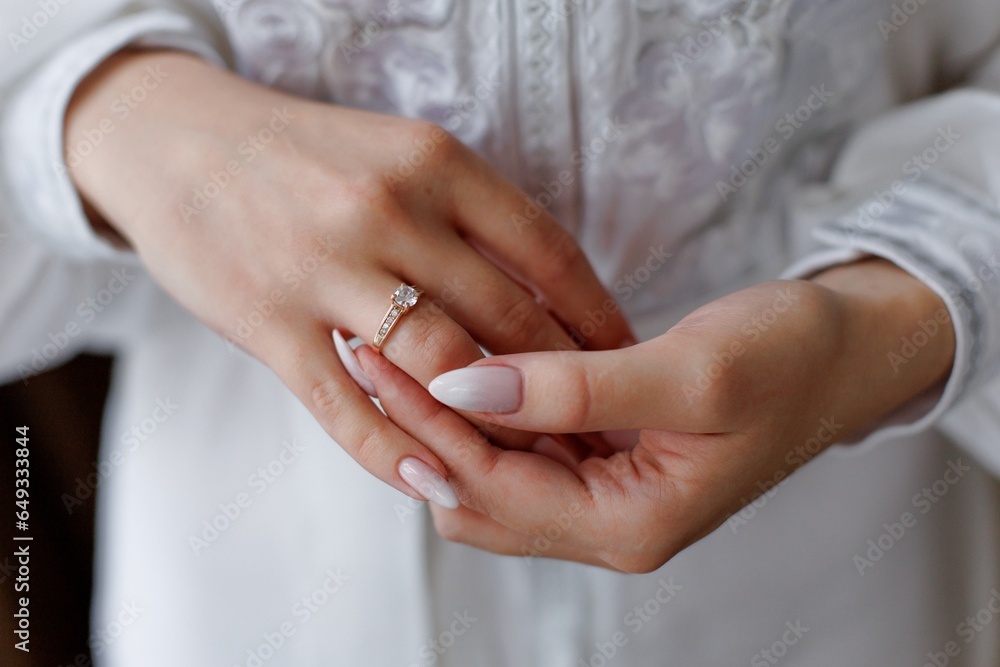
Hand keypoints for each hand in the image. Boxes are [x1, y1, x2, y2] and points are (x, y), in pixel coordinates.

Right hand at [64, 50, 631, 505]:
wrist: (175, 141)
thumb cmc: (304, 155)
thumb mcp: (400, 153)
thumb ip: (469, 217)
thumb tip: (546, 291)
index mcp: (436, 162)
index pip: (548, 254)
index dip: (600, 318)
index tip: (629, 361)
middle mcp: (390, 212)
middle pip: (509, 319)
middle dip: (568, 387)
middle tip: (604, 434)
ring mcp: (327, 271)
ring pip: (442, 369)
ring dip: (498, 426)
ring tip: (539, 466)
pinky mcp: (270, 325)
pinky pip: (350, 408)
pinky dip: (400, 453)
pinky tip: (439, 480)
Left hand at [357, 259, 954, 570]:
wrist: (852, 351)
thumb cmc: (794, 359)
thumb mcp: (692, 371)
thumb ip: (574, 389)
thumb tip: (464, 386)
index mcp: (632, 523)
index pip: (494, 486)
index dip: (428, 424)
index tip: (375, 355)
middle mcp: (610, 524)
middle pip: (478, 491)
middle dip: (419, 424)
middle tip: (366, 347)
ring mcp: (607, 496)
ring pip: (492, 473)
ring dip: (445, 416)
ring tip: (394, 349)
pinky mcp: (607, 459)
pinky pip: (522, 448)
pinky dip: (484, 410)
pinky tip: (457, 359)